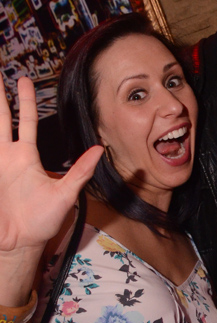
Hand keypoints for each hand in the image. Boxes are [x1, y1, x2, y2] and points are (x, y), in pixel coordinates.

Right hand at [0, 76, 102, 255]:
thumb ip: (80, 171)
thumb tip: (100, 149)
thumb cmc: (43, 221)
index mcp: (26, 157)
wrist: (20, 242)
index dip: (25, 101)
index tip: (22, 80)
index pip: (26, 121)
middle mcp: (8, 156)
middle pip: (1, 118)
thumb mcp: (66, 193)